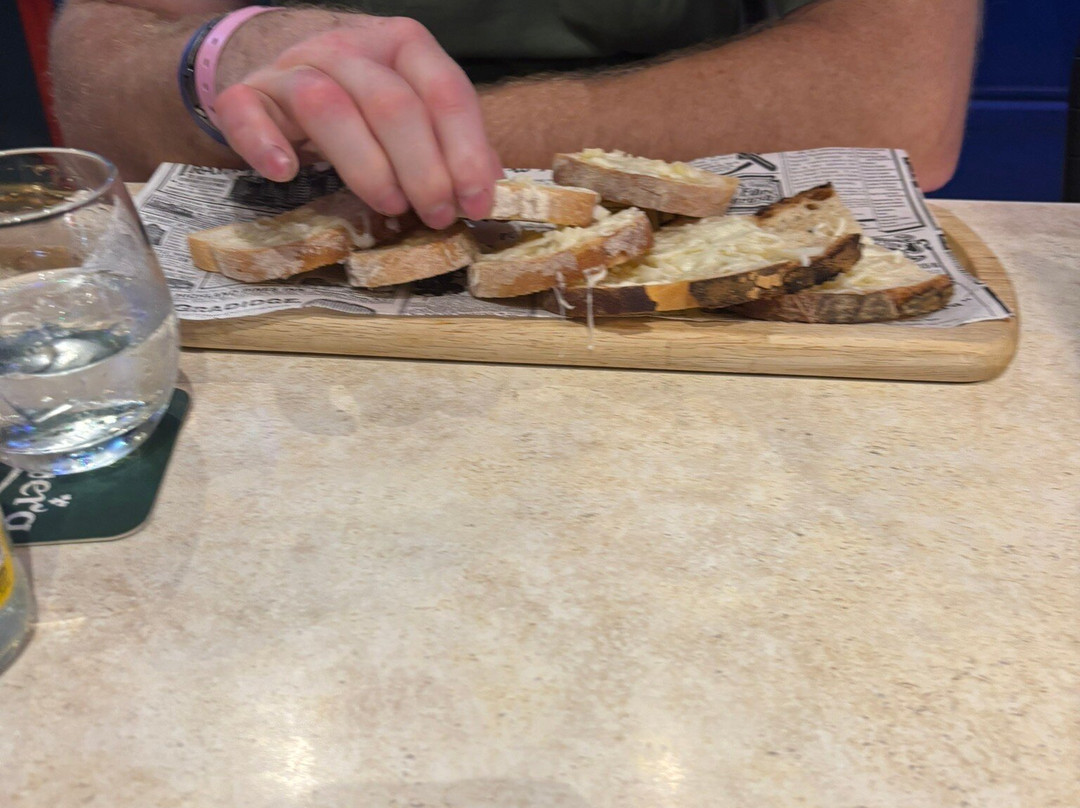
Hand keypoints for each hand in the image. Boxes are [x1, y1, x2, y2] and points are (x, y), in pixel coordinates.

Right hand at [214, 15, 501, 227]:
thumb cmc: (361, 102)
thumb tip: (489, 188)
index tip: (475, 202)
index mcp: (401, 45)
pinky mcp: (246, 93)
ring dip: (365, 165)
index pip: (444, 90)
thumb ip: (450, 142)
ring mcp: (293, 67)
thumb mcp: (414, 111)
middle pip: (391, 103)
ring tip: (389, 206)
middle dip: (423, 168)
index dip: (466, 150)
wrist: (283, 71)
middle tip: (436, 216)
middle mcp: (347, 48)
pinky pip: (247, 111)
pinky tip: (285, 173)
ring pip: (327, 106)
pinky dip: (264, 143)